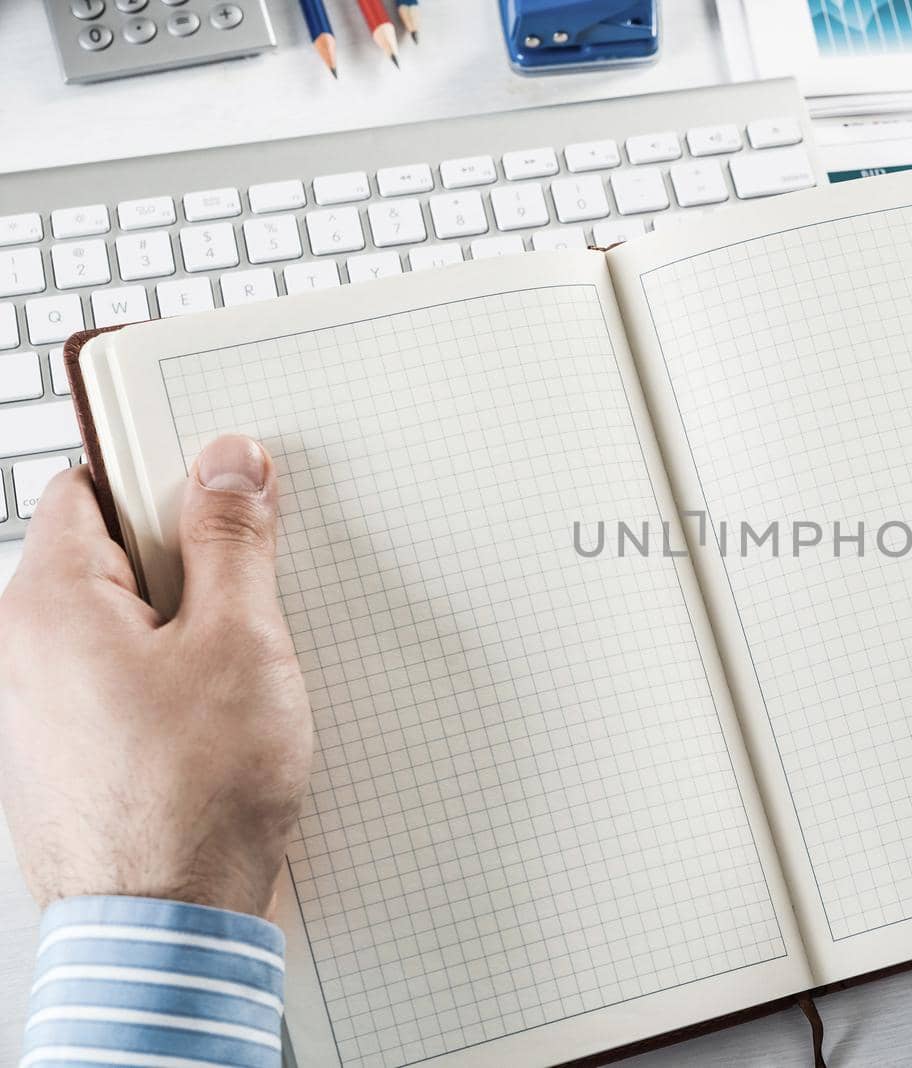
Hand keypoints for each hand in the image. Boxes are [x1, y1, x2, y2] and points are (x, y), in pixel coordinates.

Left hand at [0, 436, 310, 916]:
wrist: (168, 927)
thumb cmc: (191, 800)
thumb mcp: (241, 642)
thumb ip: (233, 541)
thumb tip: (226, 466)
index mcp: (48, 604)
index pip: (93, 485)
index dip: (166, 477)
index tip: (226, 491)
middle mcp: (21, 650)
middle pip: (111, 555)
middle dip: (189, 561)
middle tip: (250, 595)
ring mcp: (39, 706)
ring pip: (123, 621)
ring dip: (187, 626)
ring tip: (241, 669)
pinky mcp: (68, 750)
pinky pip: (121, 679)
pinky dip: (171, 679)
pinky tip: (220, 715)